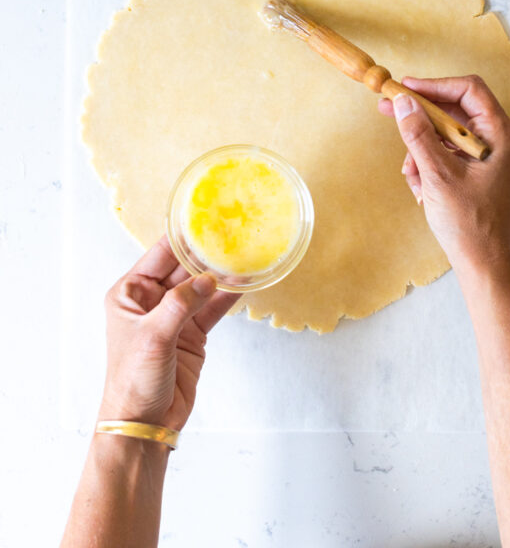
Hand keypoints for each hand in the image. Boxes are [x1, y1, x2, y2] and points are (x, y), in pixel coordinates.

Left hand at [98, 237, 238, 430]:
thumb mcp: (153, 337)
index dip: (180, 237)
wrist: (144, 424)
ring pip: (201, 287)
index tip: (203, 219)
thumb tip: (207, 279)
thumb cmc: (133, 380)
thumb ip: (180, 305)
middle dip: (206, 254)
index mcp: (130, 294)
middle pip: (183, 268)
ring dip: (220, 275)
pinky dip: (227, 297)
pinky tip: (244, 284)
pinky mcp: (192, 335)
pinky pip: (212, 309)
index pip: (159, 255)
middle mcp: (152, 301)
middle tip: (231, 235)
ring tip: (244, 255)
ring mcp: (174, 317)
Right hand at [378, 75, 509, 283]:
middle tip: (390, 109)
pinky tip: (420, 185)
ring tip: (411, 171)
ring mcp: (488, 158)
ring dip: (422, 147)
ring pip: (447, 135)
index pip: (469, 90)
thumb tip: (404, 102)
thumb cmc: (471, 224)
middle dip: (422, 115)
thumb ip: (419, 135)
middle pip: (455, 111)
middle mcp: (498, 141)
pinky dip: (429, 164)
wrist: (484, 266)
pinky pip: (448, 155)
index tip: (406, 87)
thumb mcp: (438, 175)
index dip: (435, 85)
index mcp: (501, 135)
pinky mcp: (477, 173)